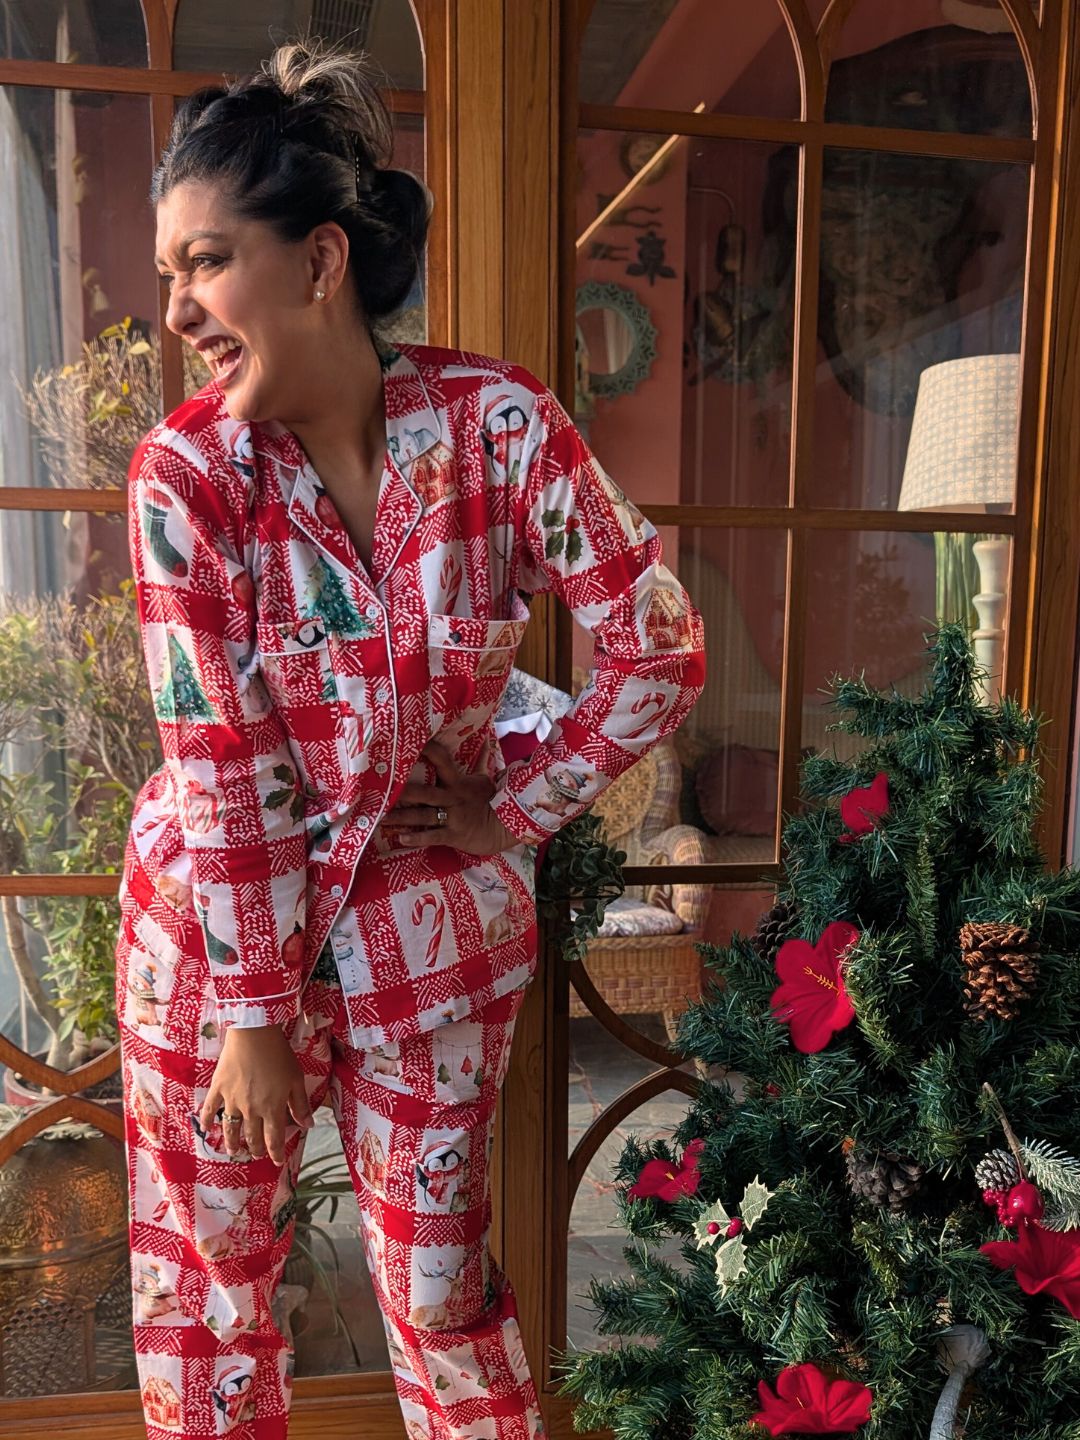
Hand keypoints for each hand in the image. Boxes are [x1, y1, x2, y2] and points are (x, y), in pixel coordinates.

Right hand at [199, 1024, 313, 1165]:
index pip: (274, 1138)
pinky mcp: (218, 1088)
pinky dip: (206, 1120)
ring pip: (231, 1128)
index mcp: (272, 1108)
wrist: (254, 1034)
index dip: (275, 1152)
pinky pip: (209, 1108)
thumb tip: (307, 1125)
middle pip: (252, 1136)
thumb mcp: (296, 1079)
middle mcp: (251, 1110)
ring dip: (232, 1142)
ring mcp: (232, 1100)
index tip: (277, 1162)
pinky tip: (205, 1128)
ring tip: (233, 1152)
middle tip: (257, 1155)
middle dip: (256, 1149)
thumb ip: (300, 1104)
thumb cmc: (279, 1054)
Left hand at [386, 737, 518, 855]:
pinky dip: (417, 838)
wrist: (505, 827)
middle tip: (383, 789)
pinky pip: (432, 836)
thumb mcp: (485, 778)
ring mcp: (452, 817)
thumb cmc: (491, 800)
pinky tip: (401, 838)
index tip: (411, 742)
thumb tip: (486, 739)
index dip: (427, 750)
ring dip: (402, 817)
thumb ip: (481, 759)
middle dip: (403, 792)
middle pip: (424, 792)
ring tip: (382, 817)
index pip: (441, 760)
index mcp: (458, 782)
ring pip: (423, 816)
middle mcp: (452, 798)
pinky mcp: (453, 835)